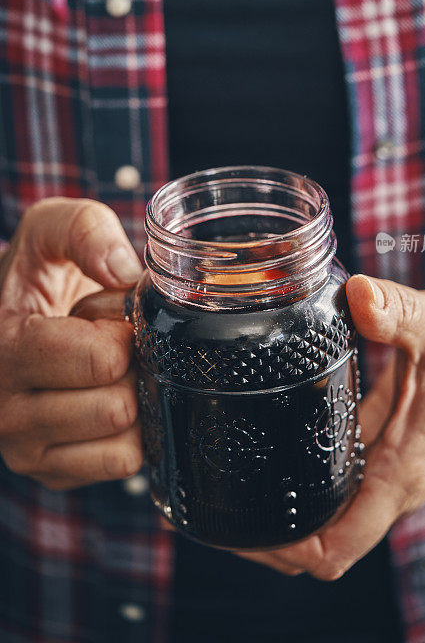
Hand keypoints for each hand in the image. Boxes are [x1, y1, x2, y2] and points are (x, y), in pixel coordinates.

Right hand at [0, 197, 143, 489]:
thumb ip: (84, 230)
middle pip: (117, 406)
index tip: (111, 316)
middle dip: (132, 367)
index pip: (101, 361)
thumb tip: (122, 272)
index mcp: (3, 348)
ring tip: (106, 371)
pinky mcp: (53, 472)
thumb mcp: (50, 231)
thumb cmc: (35, 277)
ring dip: (132, 399)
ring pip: (122, 442)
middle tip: (112, 343)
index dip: (124, 333)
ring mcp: (27, 449)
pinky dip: (133, 432)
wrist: (11, 317)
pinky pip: (123, 464)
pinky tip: (108, 398)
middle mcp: (5, 410)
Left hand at [239, 274, 424, 579]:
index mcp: (405, 469)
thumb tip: (360, 296)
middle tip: (212, 510)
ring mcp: (388, 466)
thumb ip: (398, 312)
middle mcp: (394, 480)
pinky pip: (335, 482)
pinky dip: (301, 483)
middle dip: (269, 538)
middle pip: (323, 542)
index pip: (339, 546)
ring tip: (224, 489)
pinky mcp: (383, 447)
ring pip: (327, 515)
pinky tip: (268, 455)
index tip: (239, 530)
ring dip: (282, 514)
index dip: (287, 550)